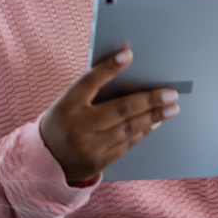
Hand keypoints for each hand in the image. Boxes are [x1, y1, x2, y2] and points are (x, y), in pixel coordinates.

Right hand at [39, 47, 179, 185]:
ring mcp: (88, 147)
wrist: (46, 159)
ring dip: (153, 116)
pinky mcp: (97, 163)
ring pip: (128, 129)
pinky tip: (155, 122)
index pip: (90, 81)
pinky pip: (126, 145)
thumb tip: (128, 69)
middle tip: (171, 93)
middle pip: (120, 109)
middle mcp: (77, 127)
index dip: (109, 67)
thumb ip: (93, 87)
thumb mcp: (69, 100)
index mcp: (67, 104)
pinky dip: (143, 131)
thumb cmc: (65, 119)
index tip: (129, 54)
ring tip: (171, 108)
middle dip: (149, 100)